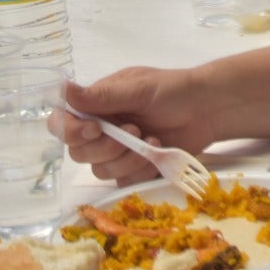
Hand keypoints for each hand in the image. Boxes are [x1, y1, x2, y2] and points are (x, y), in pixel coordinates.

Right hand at [61, 69, 218, 184]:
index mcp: (96, 105)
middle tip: (134, 131)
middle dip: (106, 147)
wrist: (206, 110)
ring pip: (100, 170)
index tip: (95, 129)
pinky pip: (122, 181)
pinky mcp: (133, 169)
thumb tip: (63, 88)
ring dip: (126, 158)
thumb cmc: (172, 91)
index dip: (71, 131)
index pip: (63, 123)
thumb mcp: (137, 88)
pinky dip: (139, 170)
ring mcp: (116, 151)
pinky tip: (156, 152)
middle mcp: (100, 129)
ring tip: (150, 139)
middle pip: (78, 152)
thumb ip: (101, 96)